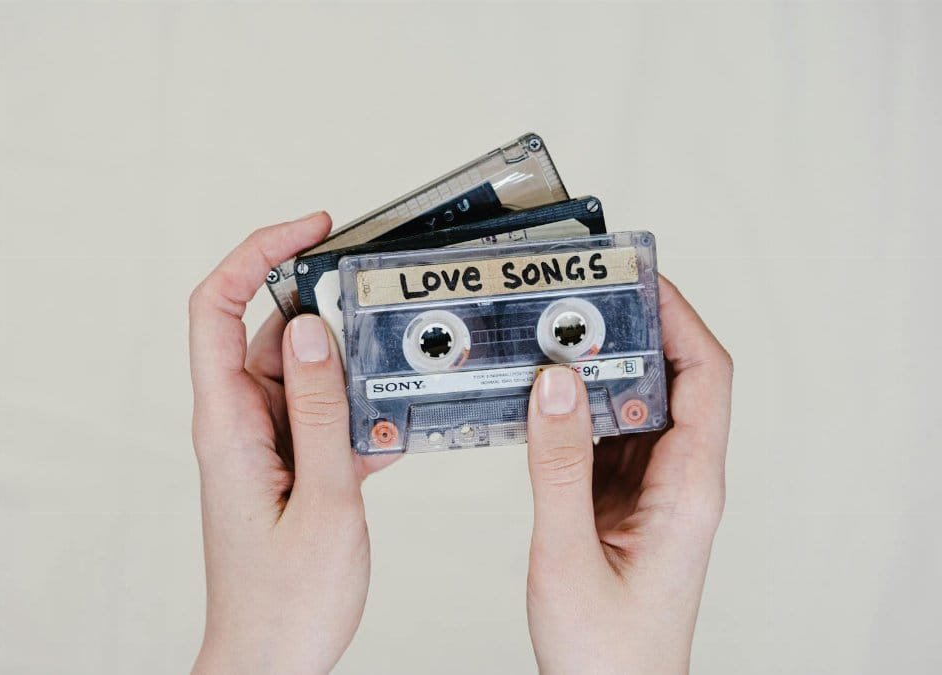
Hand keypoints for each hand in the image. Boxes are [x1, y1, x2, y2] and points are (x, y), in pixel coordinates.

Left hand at [188, 213, 396, 673]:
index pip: (218, 306)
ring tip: (396, 378)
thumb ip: (320, 409)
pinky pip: (320, 416)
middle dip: (326, 309)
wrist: (270, 662)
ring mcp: (263, 444)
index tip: (310, 230)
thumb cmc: (285, 602)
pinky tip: (393, 429)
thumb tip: (315, 328)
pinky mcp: (286, 466)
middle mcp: (239, 424)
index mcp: (228, 423)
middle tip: (380, 303)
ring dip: (351, 372)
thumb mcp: (323, 498)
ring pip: (304, 374)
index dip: (257, 253)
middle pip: (272, 332)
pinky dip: (356, 413)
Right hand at [524, 276, 731, 672]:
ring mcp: (652, 492)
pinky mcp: (622, 504)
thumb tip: (555, 382)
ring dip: (594, 371)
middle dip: (627, 332)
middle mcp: (680, 483)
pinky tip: (538, 398)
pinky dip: (572, 410)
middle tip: (577, 299)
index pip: (706, 377)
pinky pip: (603, 438)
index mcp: (690, 490)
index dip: (679, 318)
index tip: (637, 279)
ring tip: (549, 338)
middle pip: (671, 380)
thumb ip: (558, 465)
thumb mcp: (569, 553)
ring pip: (633, 406)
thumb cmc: (608, 653)